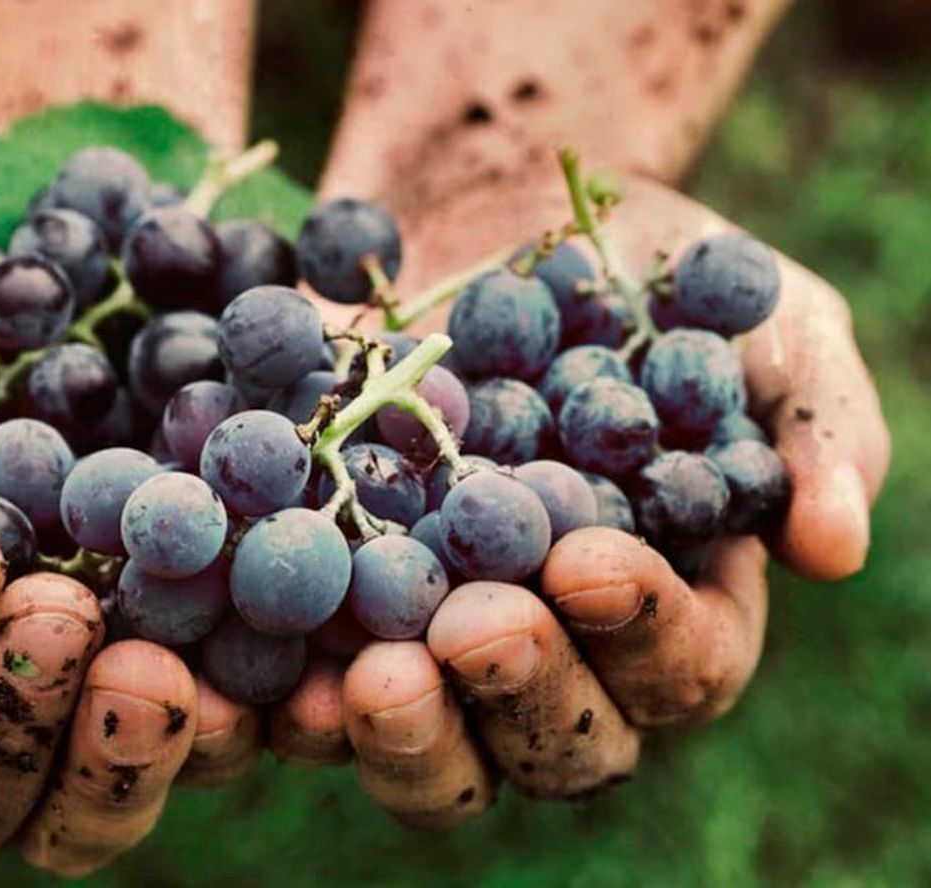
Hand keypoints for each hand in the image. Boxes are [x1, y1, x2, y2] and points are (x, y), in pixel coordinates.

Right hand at [0, 1, 262, 874]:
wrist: (48, 257)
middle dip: (11, 722)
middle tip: (70, 624)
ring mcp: (93, 671)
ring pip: (93, 790)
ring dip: (130, 757)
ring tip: (176, 679)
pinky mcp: (204, 644)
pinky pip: (236, 715)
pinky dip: (270, 714)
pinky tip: (314, 675)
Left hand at [271, 175, 888, 823]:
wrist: (493, 219)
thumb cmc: (648, 278)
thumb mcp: (761, 327)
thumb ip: (811, 427)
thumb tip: (836, 547)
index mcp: (670, 605)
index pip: (680, 664)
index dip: (643, 631)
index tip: (591, 560)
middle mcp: (556, 648)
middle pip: (553, 737)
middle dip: (517, 692)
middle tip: (474, 631)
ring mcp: (437, 637)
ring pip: (430, 741)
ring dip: (399, 729)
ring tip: (364, 680)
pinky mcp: (332, 604)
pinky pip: (305, 676)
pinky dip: (276, 688)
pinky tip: (243, 666)